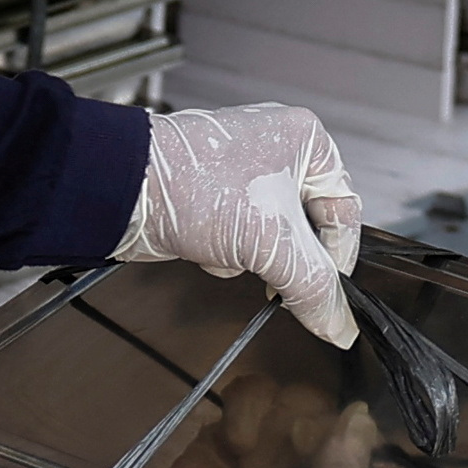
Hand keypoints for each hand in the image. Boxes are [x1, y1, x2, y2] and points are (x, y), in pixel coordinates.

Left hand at [114, 102, 361, 348]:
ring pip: (272, 240)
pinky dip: (225, 254)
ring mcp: (244, 175)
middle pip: (308, 229)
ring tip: (230, 249)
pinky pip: (240, 241)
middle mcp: (278, 151)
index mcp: (306, 141)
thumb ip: (315, 288)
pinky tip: (204, 248)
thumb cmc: (193, 184)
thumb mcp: (273, 242)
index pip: (344, 212)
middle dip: (285, 257)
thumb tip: (340, 326)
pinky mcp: (214, 200)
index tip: (327, 294)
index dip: (337, 258)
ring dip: (251, 257)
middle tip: (277, 276)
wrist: (123, 191)